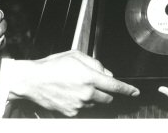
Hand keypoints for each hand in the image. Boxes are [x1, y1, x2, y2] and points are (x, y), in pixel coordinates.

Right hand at [8, 50, 139, 116]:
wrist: (33, 80)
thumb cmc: (51, 65)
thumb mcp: (75, 55)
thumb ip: (94, 63)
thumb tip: (106, 72)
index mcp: (89, 77)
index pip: (115, 86)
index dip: (127, 89)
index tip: (134, 92)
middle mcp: (86, 93)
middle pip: (107, 98)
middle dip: (105, 92)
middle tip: (93, 83)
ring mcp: (79, 105)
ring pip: (94, 103)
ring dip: (91, 96)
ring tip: (75, 86)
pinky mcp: (71, 112)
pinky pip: (82, 109)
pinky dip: (80, 102)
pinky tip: (69, 93)